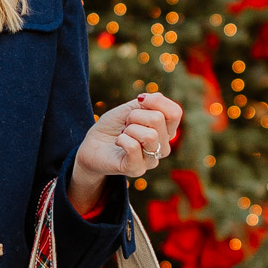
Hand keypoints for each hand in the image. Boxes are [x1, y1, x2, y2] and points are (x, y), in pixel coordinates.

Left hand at [69, 90, 183, 211]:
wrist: (92, 145)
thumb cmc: (113, 127)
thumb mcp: (131, 109)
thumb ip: (148, 103)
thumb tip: (156, 98)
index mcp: (165, 131)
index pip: (175, 113)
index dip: (156, 101)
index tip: (139, 101)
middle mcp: (163, 147)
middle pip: (158, 119)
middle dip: (135, 115)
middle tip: (126, 124)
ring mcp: (151, 160)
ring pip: (150, 135)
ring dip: (129, 129)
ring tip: (123, 134)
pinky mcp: (136, 169)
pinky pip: (134, 147)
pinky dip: (122, 139)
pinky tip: (119, 143)